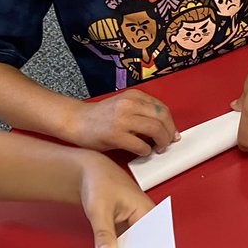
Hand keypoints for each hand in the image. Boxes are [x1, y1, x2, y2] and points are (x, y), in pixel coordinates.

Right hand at [65, 89, 179, 155]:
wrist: (76, 121)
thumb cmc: (99, 117)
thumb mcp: (123, 105)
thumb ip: (142, 111)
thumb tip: (164, 127)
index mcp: (133, 96)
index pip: (162, 108)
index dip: (171, 123)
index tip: (172, 133)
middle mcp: (129, 104)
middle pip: (162, 118)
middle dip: (169, 133)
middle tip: (167, 143)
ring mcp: (122, 119)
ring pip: (156, 130)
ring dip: (161, 142)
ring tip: (158, 148)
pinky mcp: (115, 135)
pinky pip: (141, 146)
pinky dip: (146, 151)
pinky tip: (142, 151)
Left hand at [77, 152, 153, 247]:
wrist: (88, 174)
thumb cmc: (98, 182)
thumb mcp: (99, 209)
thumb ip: (103, 233)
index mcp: (147, 210)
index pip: (152, 240)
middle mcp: (145, 218)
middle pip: (143, 245)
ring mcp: (135, 224)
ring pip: (133, 246)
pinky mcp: (125, 228)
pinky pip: (124, 244)